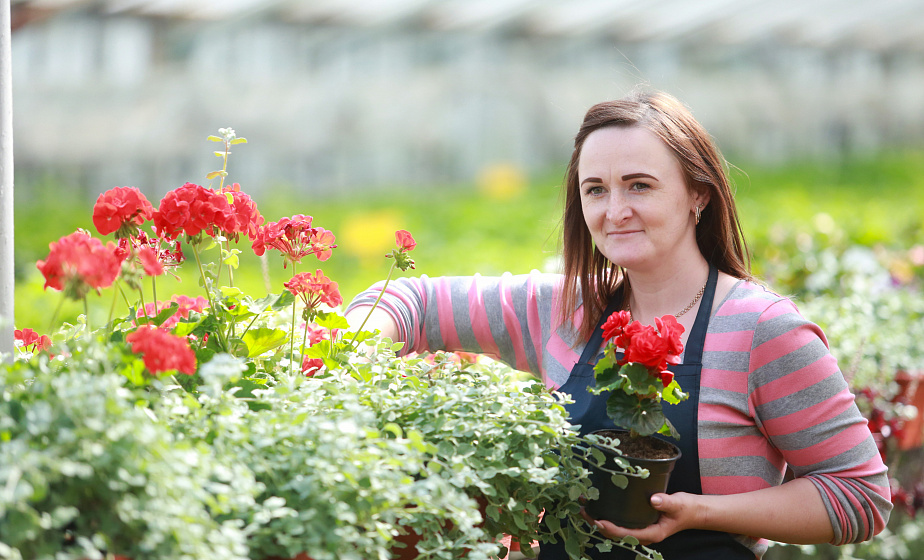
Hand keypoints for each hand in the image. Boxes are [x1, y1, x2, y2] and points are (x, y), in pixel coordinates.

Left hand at [581, 492, 699, 545]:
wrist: (693, 512)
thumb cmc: (686, 509)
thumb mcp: (679, 504)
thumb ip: (667, 502)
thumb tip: (653, 500)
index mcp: (652, 534)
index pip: (627, 535)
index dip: (611, 529)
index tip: (598, 520)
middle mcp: (643, 534)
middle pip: (617, 534)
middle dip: (599, 524)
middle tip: (584, 511)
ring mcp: (640, 529)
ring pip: (616, 529)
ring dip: (599, 520)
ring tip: (584, 508)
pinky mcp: (638, 521)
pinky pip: (620, 522)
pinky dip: (608, 514)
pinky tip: (597, 505)